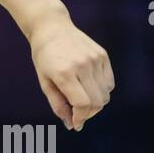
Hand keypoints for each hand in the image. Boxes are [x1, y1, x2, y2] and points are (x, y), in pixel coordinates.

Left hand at [28, 14, 114, 130]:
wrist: (52, 27)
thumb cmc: (44, 57)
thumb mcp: (44, 82)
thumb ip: (57, 104)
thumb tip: (71, 125)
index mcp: (64, 73)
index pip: (82, 104)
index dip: (81, 117)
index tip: (76, 124)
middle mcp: (82, 65)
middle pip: (97, 102)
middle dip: (88, 114)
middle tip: (79, 115)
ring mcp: (94, 59)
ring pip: (105, 94)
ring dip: (96, 103)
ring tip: (83, 100)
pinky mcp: (103, 55)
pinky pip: (109, 82)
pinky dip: (102, 91)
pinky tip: (89, 87)